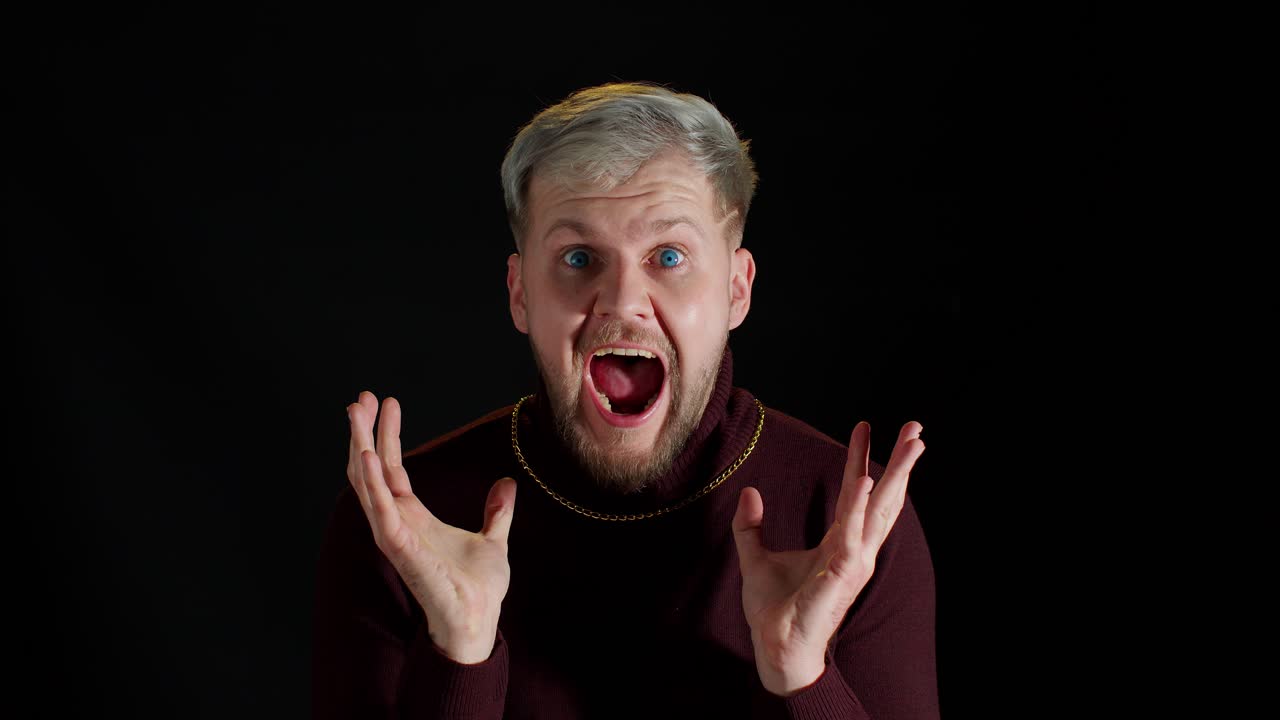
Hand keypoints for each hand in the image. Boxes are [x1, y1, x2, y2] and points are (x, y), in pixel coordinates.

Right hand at [346, 390, 516, 663]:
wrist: (479, 620)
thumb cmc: (478, 588)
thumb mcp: (493, 539)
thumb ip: (496, 512)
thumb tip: (506, 485)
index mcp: (413, 517)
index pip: (392, 467)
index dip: (387, 435)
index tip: (387, 402)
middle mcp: (397, 522)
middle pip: (371, 469)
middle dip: (363, 432)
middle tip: (361, 397)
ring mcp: (395, 534)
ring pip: (367, 483)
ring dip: (359, 446)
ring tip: (355, 412)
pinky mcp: (399, 547)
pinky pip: (380, 509)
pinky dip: (371, 482)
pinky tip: (366, 455)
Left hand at [732, 420, 924, 695]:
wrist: (775, 646)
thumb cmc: (774, 609)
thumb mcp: (755, 558)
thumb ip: (750, 526)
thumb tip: (749, 491)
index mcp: (840, 543)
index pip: (856, 493)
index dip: (861, 459)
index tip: (865, 426)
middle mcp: (854, 549)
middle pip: (884, 497)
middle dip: (902, 462)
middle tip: (917, 428)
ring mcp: (853, 560)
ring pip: (879, 508)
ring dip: (897, 474)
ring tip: (912, 443)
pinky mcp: (842, 572)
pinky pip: (852, 532)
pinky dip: (860, 505)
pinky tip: (866, 479)